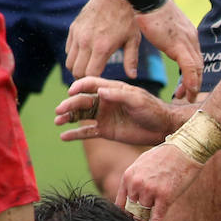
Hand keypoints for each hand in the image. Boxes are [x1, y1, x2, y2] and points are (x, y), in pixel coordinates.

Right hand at [55, 77, 191, 145]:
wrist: (163, 128)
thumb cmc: (152, 109)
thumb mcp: (137, 100)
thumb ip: (119, 96)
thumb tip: (100, 92)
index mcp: (112, 89)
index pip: (90, 84)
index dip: (79, 86)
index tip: (71, 92)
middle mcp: (105, 101)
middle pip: (82, 100)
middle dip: (69, 104)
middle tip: (59, 110)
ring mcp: (104, 116)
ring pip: (81, 116)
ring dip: (68, 117)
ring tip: (58, 121)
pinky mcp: (105, 131)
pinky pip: (87, 132)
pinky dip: (75, 134)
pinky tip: (63, 137)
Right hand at [65, 0, 140, 79]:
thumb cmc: (127, 18)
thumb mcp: (134, 40)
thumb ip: (131, 60)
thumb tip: (131, 77)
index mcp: (102, 48)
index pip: (89, 75)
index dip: (93, 82)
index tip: (99, 83)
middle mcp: (86, 43)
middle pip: (76, 71)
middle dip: (83, 78)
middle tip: (93, 78)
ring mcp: (78, 35)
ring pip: (69, 62)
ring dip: (77, 67)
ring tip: (89, 67)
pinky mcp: (73, 28)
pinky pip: (68, 49)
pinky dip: (75, 55)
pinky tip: (86, 53)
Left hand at [117, 142, 202, 220]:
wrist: (186, 148)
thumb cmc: (166, 155)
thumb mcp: (142, 163)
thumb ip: (134, 179)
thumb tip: (132, 196)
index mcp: (128, 176)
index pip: (121, 203)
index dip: (125, 214)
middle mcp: (136, 184)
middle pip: (133, 210)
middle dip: (139, 213)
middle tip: (147, 212)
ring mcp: (150, 191)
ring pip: (146, 213)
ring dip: (152, 213)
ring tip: (160, 202)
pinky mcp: (165, 197)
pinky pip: (156, 220)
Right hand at [135, 3, 202, 99]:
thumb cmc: (147, 10)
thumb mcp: (159, 28)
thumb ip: (164, 40)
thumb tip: (152, 55)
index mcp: (187, 34)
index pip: (195, 58)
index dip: (192, 74)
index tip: (186, 86)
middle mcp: (191, 37)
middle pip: (198, 65)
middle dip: (194, 82)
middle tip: (188, 96)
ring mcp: (187, 40)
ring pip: (197, 68)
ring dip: (193, 85)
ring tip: (187, 97)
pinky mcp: (179, 44)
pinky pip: (189, 67)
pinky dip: (190, 80)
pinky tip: (188, 91)